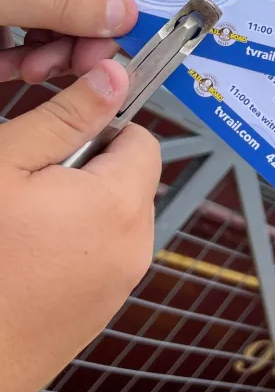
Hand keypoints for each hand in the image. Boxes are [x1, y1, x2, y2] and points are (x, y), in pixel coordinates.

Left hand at [0, 0, 137, 82]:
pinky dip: (18, 57)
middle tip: (66, 68)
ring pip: (53, 22)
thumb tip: (127, 12)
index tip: (128, 43)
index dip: (117, 3)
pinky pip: (24, 33)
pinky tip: (7, 68)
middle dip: (76, 38)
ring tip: (27, 73)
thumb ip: (62, 1)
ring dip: (47, 55)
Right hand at [0, 59, 160, 391]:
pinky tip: (25, 261)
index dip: (104, 131)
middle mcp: (135, 246)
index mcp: (121, 204)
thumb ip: (69, 116)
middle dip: (89, 172)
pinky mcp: (99, 315)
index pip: (144, 141)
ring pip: (115, 221)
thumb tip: (116, 76)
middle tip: (31, 188)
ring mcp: (119, 286)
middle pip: (131, 181)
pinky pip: (101, 259)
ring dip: (80, 211)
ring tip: (22, 227)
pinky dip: (74, 249)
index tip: (66, 139)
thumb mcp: (7, 165)